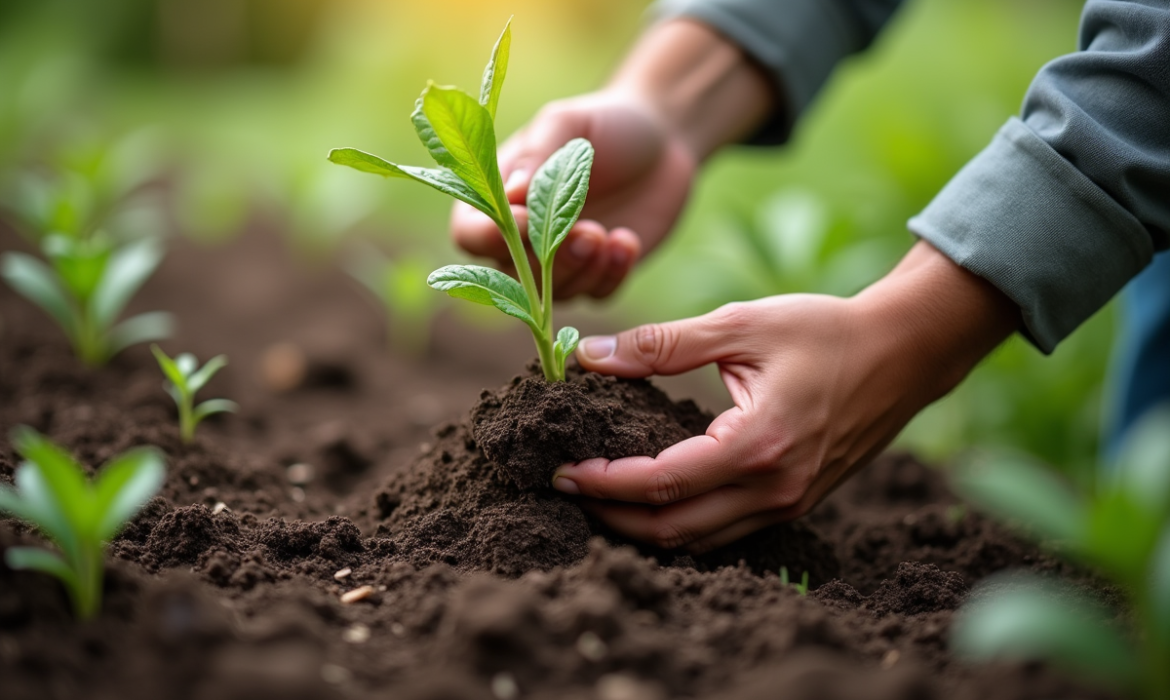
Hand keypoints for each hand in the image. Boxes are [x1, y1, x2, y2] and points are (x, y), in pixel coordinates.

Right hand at [450, 90, 695, 298]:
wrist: (660, 138)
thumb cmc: (602, 123)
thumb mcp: (566, 123)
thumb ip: (538, 154)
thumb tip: (512, 192)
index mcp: (500, 199)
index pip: (470, 234)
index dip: (488, 237)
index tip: (524, 219)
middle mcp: (523, 238)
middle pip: (512, 277)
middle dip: (546, 261)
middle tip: (584, 232)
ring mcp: (561, 260)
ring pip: (555, 295)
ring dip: (581, 270)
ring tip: (606, 235)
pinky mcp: (601, 272)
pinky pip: (597, 294)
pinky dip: (612, 276)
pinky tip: (626, 241)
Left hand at [552, 242, 1018, 551]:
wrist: (903, 351)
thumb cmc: (824, 330)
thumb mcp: (740, 325)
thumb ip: (662, 345)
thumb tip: (589, 356)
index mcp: (757, 446)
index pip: (661, 484)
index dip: (604, 483)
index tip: (562, 470)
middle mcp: (774, 489)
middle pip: (673, 529)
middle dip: (612, 515)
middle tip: (567, 488)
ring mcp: (788, 504)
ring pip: (698, 540)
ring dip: (643, 527)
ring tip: (599, 497)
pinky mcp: (795, 503)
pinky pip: (725, 532)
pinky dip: (681, 525)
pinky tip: (654, 500)